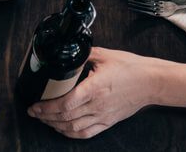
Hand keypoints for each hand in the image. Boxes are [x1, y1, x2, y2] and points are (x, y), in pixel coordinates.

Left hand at [28, 48, 161, 138]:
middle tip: (34, 112)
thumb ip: (84, 54)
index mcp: (94, 88)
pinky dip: (72, 134)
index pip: (65, 104)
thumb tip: (69, 51)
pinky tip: (63, 129)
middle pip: (65, 118)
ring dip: (56, 126)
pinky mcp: (108, 122)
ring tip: (45, 119)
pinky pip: (87, 133)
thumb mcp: (104, 55)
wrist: (151, 82)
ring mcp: (103, 116)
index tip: (34, 106)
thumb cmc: (131, 68)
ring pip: (74, 128)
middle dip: (45, 117)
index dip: (46, 108)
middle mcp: (97, 106)